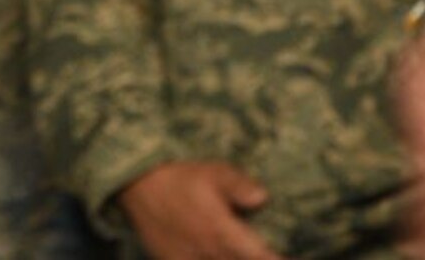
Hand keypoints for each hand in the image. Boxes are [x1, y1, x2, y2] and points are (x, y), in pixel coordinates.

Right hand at [118, 162, 283, 259]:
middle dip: (255, 257)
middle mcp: (211, 256)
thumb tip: (264, 198)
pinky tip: (209, 252)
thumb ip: (241, 187)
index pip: (264, 259)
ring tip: (232, 249)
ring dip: (232, 258)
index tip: (291, 258)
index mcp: (225, 236)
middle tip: (258, 249)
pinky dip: (209, 259)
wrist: (133, 182)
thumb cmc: (178, 175)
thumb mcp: (213, 173)